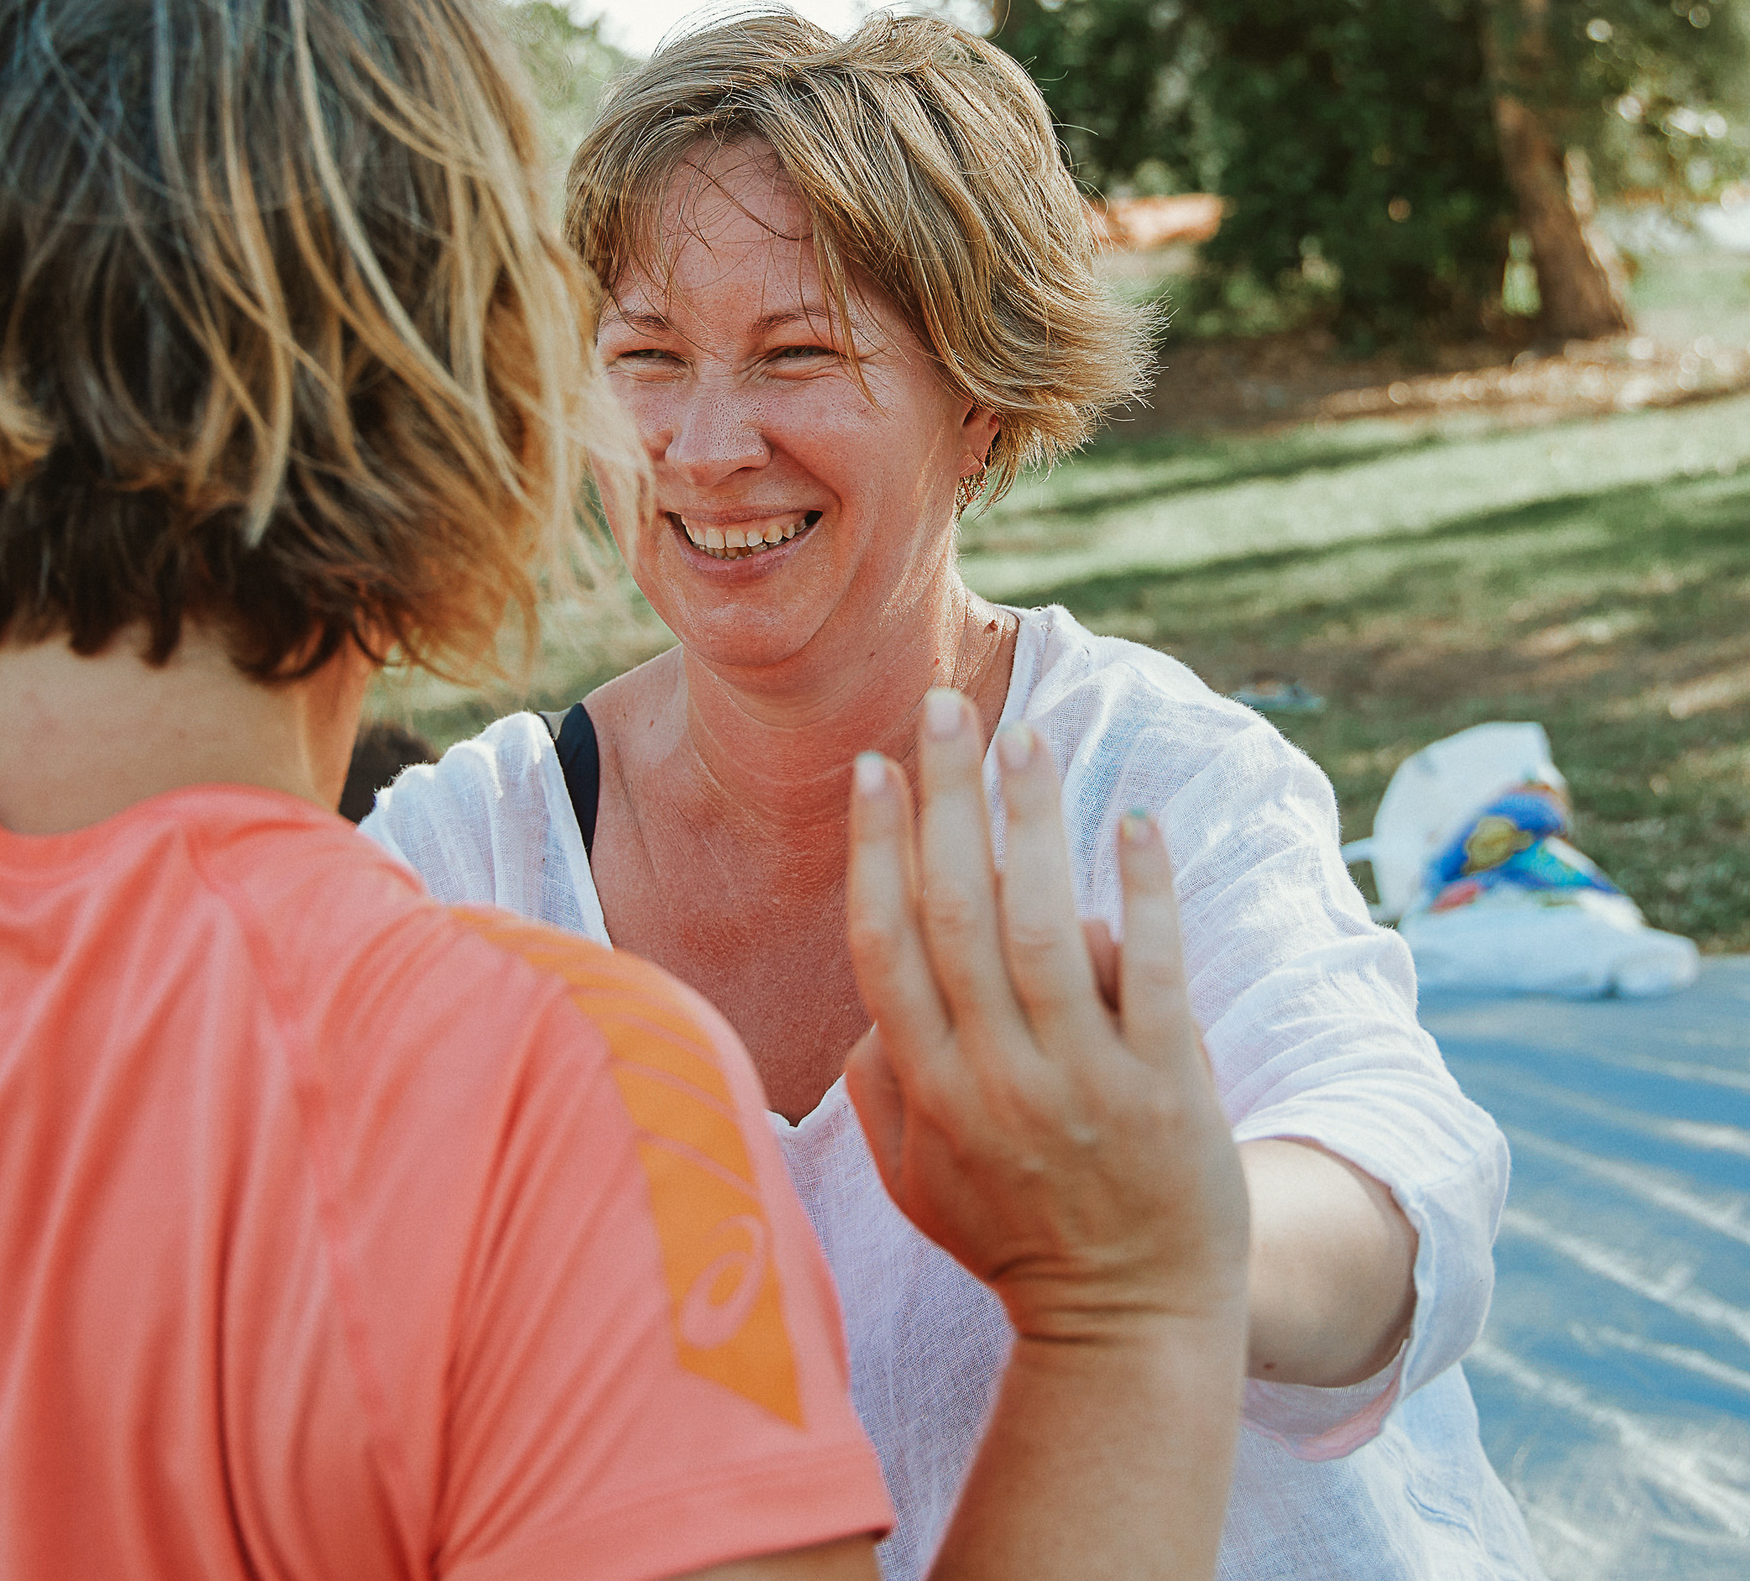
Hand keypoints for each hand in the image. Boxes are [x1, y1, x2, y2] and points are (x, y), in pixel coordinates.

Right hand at [841, 692, 1249, 1346]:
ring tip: (1024, 739)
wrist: (1129, 1325)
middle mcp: (995, 1080)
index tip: (871, 769)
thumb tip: (872, 997)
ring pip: (1046, 928)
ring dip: (1031, 824)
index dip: (875, 849)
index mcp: (927, 1092)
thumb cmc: (1012, 1239)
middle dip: (943, 801)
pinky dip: (1143, 893)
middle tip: (937, 711)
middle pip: (956, 913)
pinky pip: (1152, 973)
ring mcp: (1082, 1085)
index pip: (885, 945)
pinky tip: (1135, 822)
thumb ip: (877, 1088)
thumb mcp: (912, 1180)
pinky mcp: (1166, 1090)